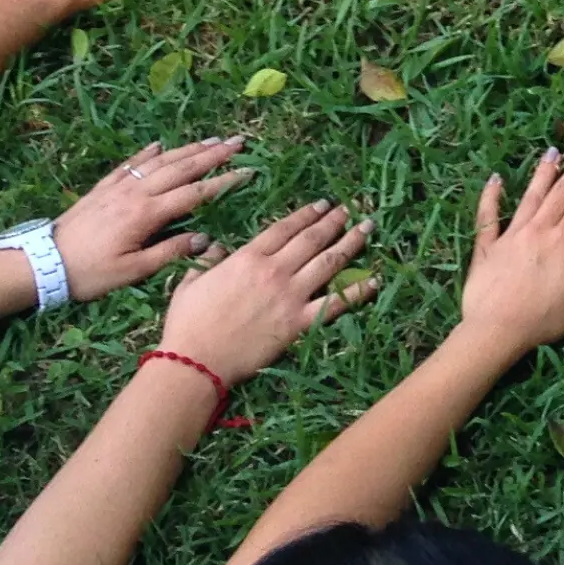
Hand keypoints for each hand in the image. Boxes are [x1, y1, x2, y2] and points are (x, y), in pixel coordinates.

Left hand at [52, 137, 253, 299]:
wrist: (45, 263)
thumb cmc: (91, 273)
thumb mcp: (133, 271)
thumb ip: (170, 252)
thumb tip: (204, 238)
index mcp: (147, 214)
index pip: (195, 193)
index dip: (223, 181)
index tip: (248, 170)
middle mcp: (136, 193)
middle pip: (181, 167)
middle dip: (212, 154)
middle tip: (238, 141)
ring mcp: (119, 186)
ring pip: (160, 161)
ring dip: (187, 149)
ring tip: (210, 139)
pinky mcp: (104, 187)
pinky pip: (131, 164)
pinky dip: (148, 153)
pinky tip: (159, 144)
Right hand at [159, 197, 376, 386]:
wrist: (195, 361)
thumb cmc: (187, 323)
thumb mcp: (191, 282)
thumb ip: (207, 261)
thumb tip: (214, 247)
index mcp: (248, 257)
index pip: (285, 228)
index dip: (306, 214)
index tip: (322, 204)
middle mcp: (274, 270)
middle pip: (311, 239)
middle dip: (333, 221)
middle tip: (349, 209)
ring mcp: (290, 296)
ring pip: (328, 261)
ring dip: (350, 242)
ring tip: (367, 228)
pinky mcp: (299, 323)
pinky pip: (336, 303)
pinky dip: (358, 290)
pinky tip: (376, 278)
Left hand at [458, 147, 563, 351]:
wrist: (497, 329)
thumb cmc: (545, 316)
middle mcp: (539, 228)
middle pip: (561, 191)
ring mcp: (511, 233)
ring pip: (531, 195)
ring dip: (543, 172)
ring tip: (554, 153)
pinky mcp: (488, 245)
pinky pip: (489, 215)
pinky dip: (492, 195)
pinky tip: (495, 179)